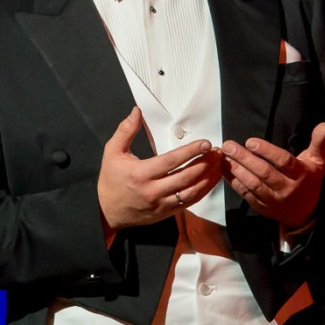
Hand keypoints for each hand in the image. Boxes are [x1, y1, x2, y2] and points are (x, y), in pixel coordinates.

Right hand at [98, 106, 222, 230]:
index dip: (190, 152)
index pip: (171, 161)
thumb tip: (136, 112)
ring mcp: (160, 204)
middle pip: (186, 177)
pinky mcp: (166, 213)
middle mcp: (152, 191)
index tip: (205, 144)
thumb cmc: (110, 180)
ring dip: (208, 178)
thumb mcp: (112, 152)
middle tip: (217, 152)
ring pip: (191, 192)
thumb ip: (125, 131)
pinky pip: (189, 203)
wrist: (106, 212)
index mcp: (140, 174)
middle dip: (205, 163)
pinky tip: (210, 181)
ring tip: (218, 165)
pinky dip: (203, 191)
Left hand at [220, 121, 324, 229]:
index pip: (283, 162)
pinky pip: (246, 194)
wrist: (304, 212)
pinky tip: (224, 169)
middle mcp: (286, 188)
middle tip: (229, 145)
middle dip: (244, 158)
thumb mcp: (318, 162)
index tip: (250, 141)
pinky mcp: (261, 207)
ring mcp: (273, 200)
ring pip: (252, 184)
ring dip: (236, 170)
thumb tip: (323, 125)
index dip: (267, 151)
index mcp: (300, 175)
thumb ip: (319, 143)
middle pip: (264, 173)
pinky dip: (233, 182)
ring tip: (224, 155)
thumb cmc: (309, 180)